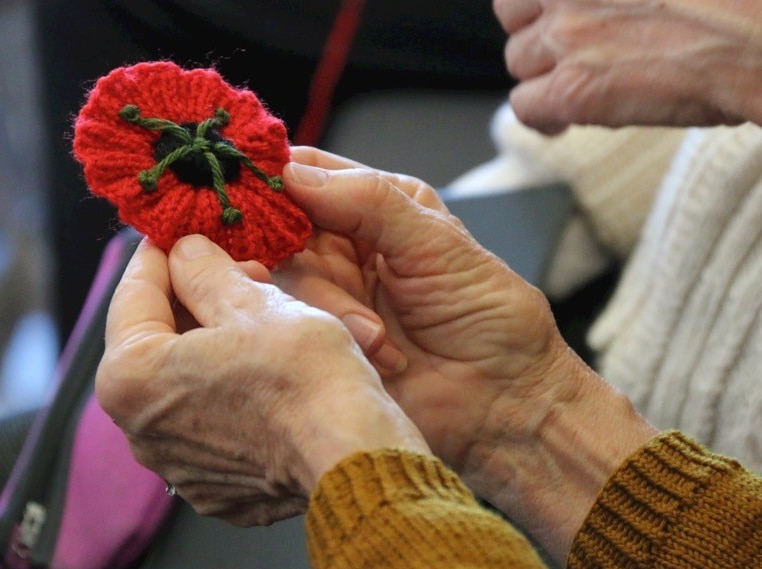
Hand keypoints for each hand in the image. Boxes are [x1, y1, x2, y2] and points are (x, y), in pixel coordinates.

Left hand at [96, 235, 428, 526]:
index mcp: (132, 378)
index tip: (181, 234)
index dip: (162, 253)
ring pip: (186, 380)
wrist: (354, 456)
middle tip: (236, 270)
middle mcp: (140, 429)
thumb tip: (186, 252)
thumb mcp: (253, 302)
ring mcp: (177, 463)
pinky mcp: (214, 484)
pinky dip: (230, 388)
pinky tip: (267, 369)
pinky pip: (211, 418)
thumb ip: (204, 270)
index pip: (133, 292)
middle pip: (157, 340)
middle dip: (195, 299)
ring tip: (260, 317)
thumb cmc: (306, 379)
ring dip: (213, 343)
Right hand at [281, 147, 566, 472]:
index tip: (256, 187)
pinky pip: (293, 323)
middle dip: (301, 250)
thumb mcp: (435, 243)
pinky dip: (334, 335)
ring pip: (286, 277)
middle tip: (335, 271)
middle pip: (284, 227)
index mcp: (378, 206)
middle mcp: (346, 245)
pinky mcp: (322, 338)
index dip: (279, 176)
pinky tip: (379, 352)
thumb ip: (369, 202)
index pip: (310, 174)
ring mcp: (331, 293)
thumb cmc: (485, 313)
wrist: (499, 398)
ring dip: (332, 305)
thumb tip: (295, 174)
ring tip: (380, 334)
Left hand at [495, 0, 761, 131]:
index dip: (538, 1)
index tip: (553, 15)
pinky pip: (524, 107)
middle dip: (534, 31)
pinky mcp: (572, 89)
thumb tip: (608, 7)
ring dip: (540, 73)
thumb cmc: (732, 2)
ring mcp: (566, 37)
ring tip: (572, 85)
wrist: (758, 39)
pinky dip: (540, 117)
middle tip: (562, 49)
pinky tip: (561, 121)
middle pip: (512, 14)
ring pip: (518, 61)